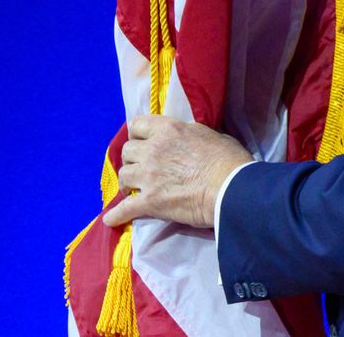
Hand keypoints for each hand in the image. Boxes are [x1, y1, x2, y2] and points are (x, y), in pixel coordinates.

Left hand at [101, 115, 253, 229]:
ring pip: (123, 175)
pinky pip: (124, 209)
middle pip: (127, 151)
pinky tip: (111, 219)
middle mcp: (153, 149)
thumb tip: (188, 140)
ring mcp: (149, 176)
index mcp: (168, 130)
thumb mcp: (210, 135)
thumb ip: (191, 135)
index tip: (142, 142)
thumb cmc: (229, 160)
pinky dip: (116, 215)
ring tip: (132, 190)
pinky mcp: (150, 201)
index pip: (137, 124)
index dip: (137, 134)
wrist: (231, 189)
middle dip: (132, 159)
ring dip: (127, 183)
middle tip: (141, 168)